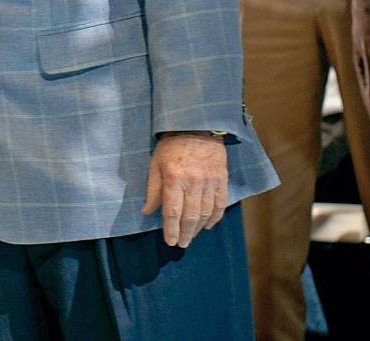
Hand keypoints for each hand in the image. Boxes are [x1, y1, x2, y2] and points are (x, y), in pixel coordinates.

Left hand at [142, 132, 227, 248]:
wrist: (197, 124)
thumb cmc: (172, 144)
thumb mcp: (155, 163)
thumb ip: (153, 189)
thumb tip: (147, 212)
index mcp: (174, 178)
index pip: (172, 212)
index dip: (171, 229)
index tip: (170, 242)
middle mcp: (193, 182)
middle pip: (190, 216)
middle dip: (185, 233)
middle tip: (182, 244)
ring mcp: (210, 180)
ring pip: (205, 212)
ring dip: (199, 228)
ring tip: (192, 236)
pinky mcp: (222, 177)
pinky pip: (220, 203)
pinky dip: (215, 217)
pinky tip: (209, 225)